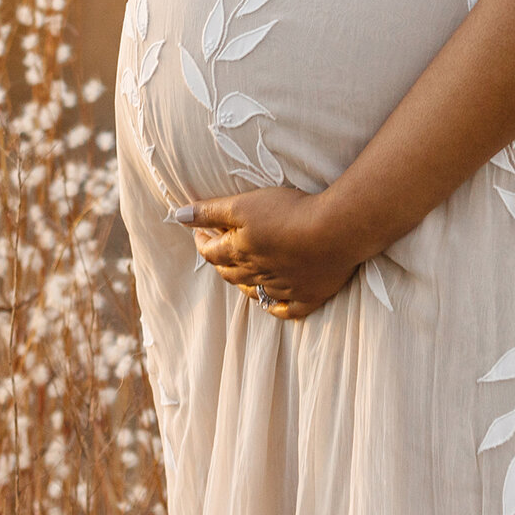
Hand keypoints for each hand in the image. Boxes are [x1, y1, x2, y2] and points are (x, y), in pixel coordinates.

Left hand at [171, 186, 365, 319]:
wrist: (335, 231)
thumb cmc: (289, 211)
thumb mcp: (243, 204)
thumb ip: (211, 211)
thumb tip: (178, 215)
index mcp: (240, 252)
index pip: (210, 252)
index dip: (201, 241)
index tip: (199, 232)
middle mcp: (258, 274)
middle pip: (231, 273)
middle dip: (220, 261)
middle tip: (217, 250)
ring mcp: (284, 288)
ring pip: (256, 291)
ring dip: (244, 284)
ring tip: (240, 274)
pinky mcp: (309, 296)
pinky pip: (287, 309)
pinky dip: (276, 307)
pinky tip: (272, 303)